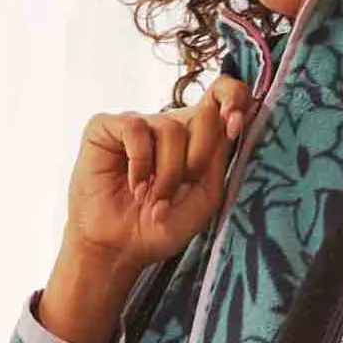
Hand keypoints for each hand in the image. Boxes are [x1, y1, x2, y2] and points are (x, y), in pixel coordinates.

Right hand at [62, 74, 247, 272]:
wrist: (119, 249)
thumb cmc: (160, 226)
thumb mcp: (205, 196)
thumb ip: (220, 157)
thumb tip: (228, 119)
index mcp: (196, 137)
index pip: (223, 93)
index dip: (234, 98)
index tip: (235, 125)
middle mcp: (168, 124)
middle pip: (204, 113)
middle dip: (199, 159)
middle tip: (182, 187)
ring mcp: (138, 124)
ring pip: (171, 128)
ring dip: (167, 173)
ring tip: (153, 199)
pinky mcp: (107, 127)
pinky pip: (136, 129)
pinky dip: (140, 163)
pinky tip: (134, 186)